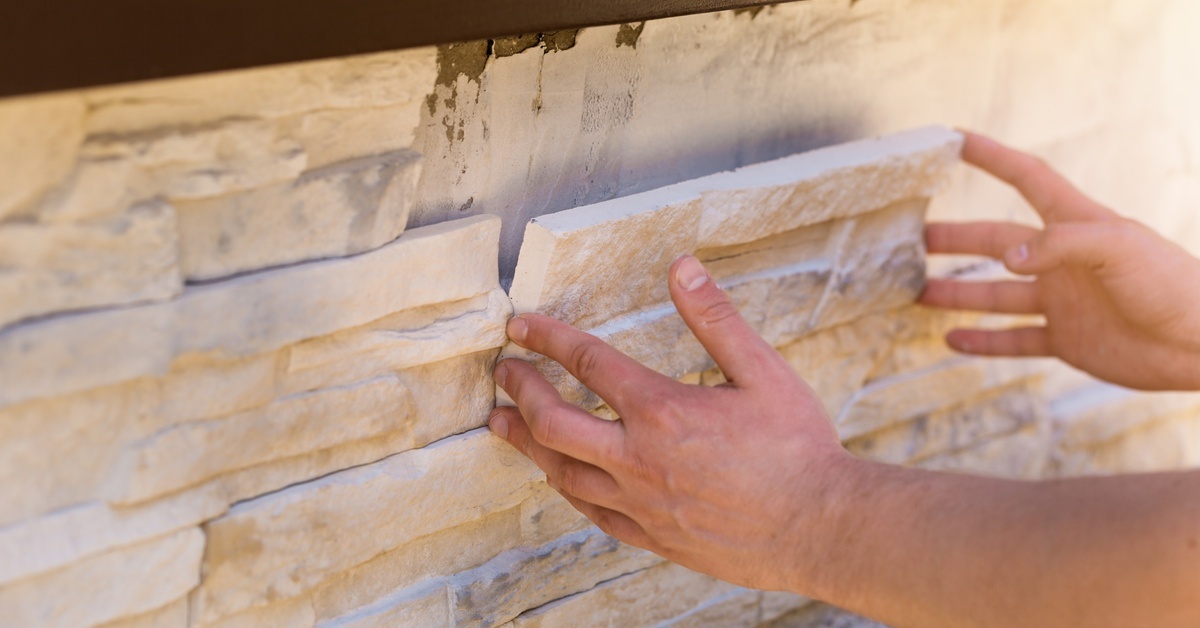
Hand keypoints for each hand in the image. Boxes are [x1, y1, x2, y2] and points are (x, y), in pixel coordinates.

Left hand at [488, 255, 849, 592]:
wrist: (820, 528)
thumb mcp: (764, 371)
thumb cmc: (798, 448)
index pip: (587, 362)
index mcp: (662, 410)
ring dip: (526, 444)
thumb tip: (682, 267)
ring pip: (561, 473)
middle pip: (554, 422)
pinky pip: (592, 513)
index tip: (519, 326)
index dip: (546, 338)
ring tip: (503, 425)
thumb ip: (716, 318)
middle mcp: (639, 459)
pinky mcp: (652, 536)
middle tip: (503, 373)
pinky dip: (565, 488)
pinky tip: (559, 479)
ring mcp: (641, 503)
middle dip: (521, 391)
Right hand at [921, 131, 1199, 390]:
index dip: (992, 158)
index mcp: (1078, 225)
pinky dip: (983, 342)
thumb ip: (1059, 245)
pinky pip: (1014, 340)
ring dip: (957, 293)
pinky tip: (952, 341)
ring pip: (996, 294)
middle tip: (915, 236)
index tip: (955, 141)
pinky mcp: (1067, 339)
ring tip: (918, 293)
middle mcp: (1063, 260)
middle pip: (997, 241)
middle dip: (956, 237)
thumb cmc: (1173, 285)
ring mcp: (1062, 300)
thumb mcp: (1118, 248)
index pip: (1028, 180)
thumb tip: (1006, 259)